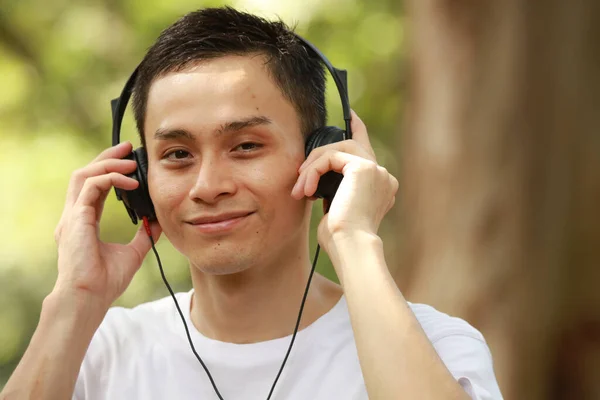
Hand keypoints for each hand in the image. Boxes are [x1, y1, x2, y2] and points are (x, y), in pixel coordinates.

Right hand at [53, 141, 161, 309]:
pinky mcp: (76, 218)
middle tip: (127, 148)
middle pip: (84, 174)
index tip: (129, 162)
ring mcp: (72, 216)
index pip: (93, 186)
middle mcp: (75, 215)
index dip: (109, 170)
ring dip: (107, 163)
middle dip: (105, 158)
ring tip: (129, 160)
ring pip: (83, 175)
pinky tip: (131, 182)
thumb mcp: (134, 253)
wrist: (90, 298)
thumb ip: (144, 235)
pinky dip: (111, 179)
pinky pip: (91, 186)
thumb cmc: (106, 281)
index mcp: (84, 221)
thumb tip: (159, 222)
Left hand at [291, 110, 397, 252]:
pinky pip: (332, 157)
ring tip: (301, 188)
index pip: (368, 150)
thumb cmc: (340, 239)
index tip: (349, 113)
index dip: (358, 128)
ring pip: (338, 149)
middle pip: (351, 144)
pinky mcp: (364, 168)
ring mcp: (377, 171)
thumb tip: (314, 179)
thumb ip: (333, 189)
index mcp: (380, 186)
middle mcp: (383, 176)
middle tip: (301, 173)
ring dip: (314, 166)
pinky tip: (306, 188)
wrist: (350, 247)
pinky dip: (314, 170)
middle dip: (322, 154)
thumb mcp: (336, 209)